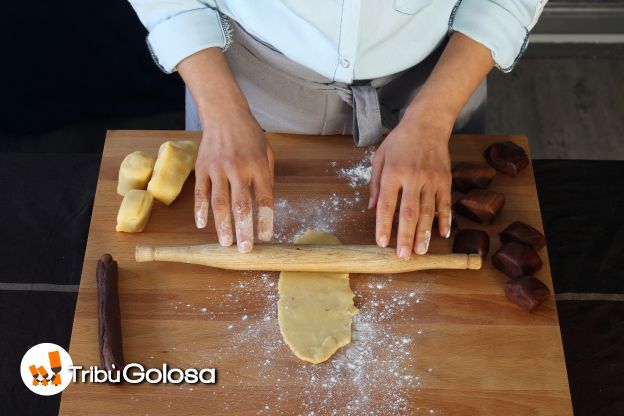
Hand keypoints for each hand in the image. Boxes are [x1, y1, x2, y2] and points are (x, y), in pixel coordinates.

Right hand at [194, 106, 273, 251]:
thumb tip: (264, 206)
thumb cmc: (250, 136)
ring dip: (222, 225)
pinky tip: (202, 225)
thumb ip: (267, 178)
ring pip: (219, 202)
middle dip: (244, 229)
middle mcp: (238, 169)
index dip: (265, 220)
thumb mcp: (267, 153)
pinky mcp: (202, 168)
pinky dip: (201, 210)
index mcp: (258, 166)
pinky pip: (200, 193)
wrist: (224, 114)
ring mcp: (217, 168)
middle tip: (245, 249)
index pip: (264, 199)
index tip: (266, 237)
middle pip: (241, 205)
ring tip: (226, 244)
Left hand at [368, 110, 452, 257]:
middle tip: (403, 256)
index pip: (387, 204)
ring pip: (428, 211)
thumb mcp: (380, 158)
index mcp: (393, 173)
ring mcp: (431, 179)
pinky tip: (443, 234)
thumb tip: (372, 208)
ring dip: (425, 233)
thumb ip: (375, 184)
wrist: (427, 124)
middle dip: (406, 236)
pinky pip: (445, 203)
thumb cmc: (399, 141)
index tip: (382, 242)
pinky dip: (446, 219)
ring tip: (421, 252)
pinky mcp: (445, 180)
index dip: (384, 225)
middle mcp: (413, 178)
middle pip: (409, 212)